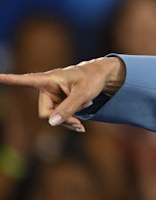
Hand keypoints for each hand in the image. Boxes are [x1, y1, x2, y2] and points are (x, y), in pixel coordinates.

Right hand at [0, 57, 125, 131]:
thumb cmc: (92, 79)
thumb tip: (51, 123)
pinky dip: (70, 119)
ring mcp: (52, 96)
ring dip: (68, 120)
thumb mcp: (83, 94)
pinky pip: (59, 117)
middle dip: (61, 119)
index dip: (10, 80)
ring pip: (53, 117)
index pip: (26, 80)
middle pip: (45, 112)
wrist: (101, 76)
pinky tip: (81, 121)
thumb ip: (68, 108)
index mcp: (49, 79)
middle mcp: (47, 88)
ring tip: (83, 117)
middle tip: (79, 124)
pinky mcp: (58, 102)